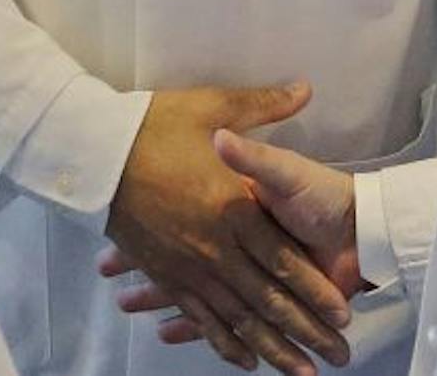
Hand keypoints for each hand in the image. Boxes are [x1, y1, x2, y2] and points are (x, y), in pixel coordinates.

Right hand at [104, 83, 351, 373]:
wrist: (94, 151)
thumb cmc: (154, 127)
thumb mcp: (212, 107)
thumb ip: (264, 107)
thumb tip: (305, 90)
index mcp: (234, 208)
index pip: (284, 261)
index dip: (315, 291)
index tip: (342, 313)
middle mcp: (215, 246)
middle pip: (268, 301)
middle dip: (306, 332)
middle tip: (337, 357)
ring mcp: (189, 266)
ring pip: (239, 320)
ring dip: (273, 349)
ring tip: (302, 373)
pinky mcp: (166, 274)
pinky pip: (200, 318)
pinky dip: (224, 343)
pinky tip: (245, 361)